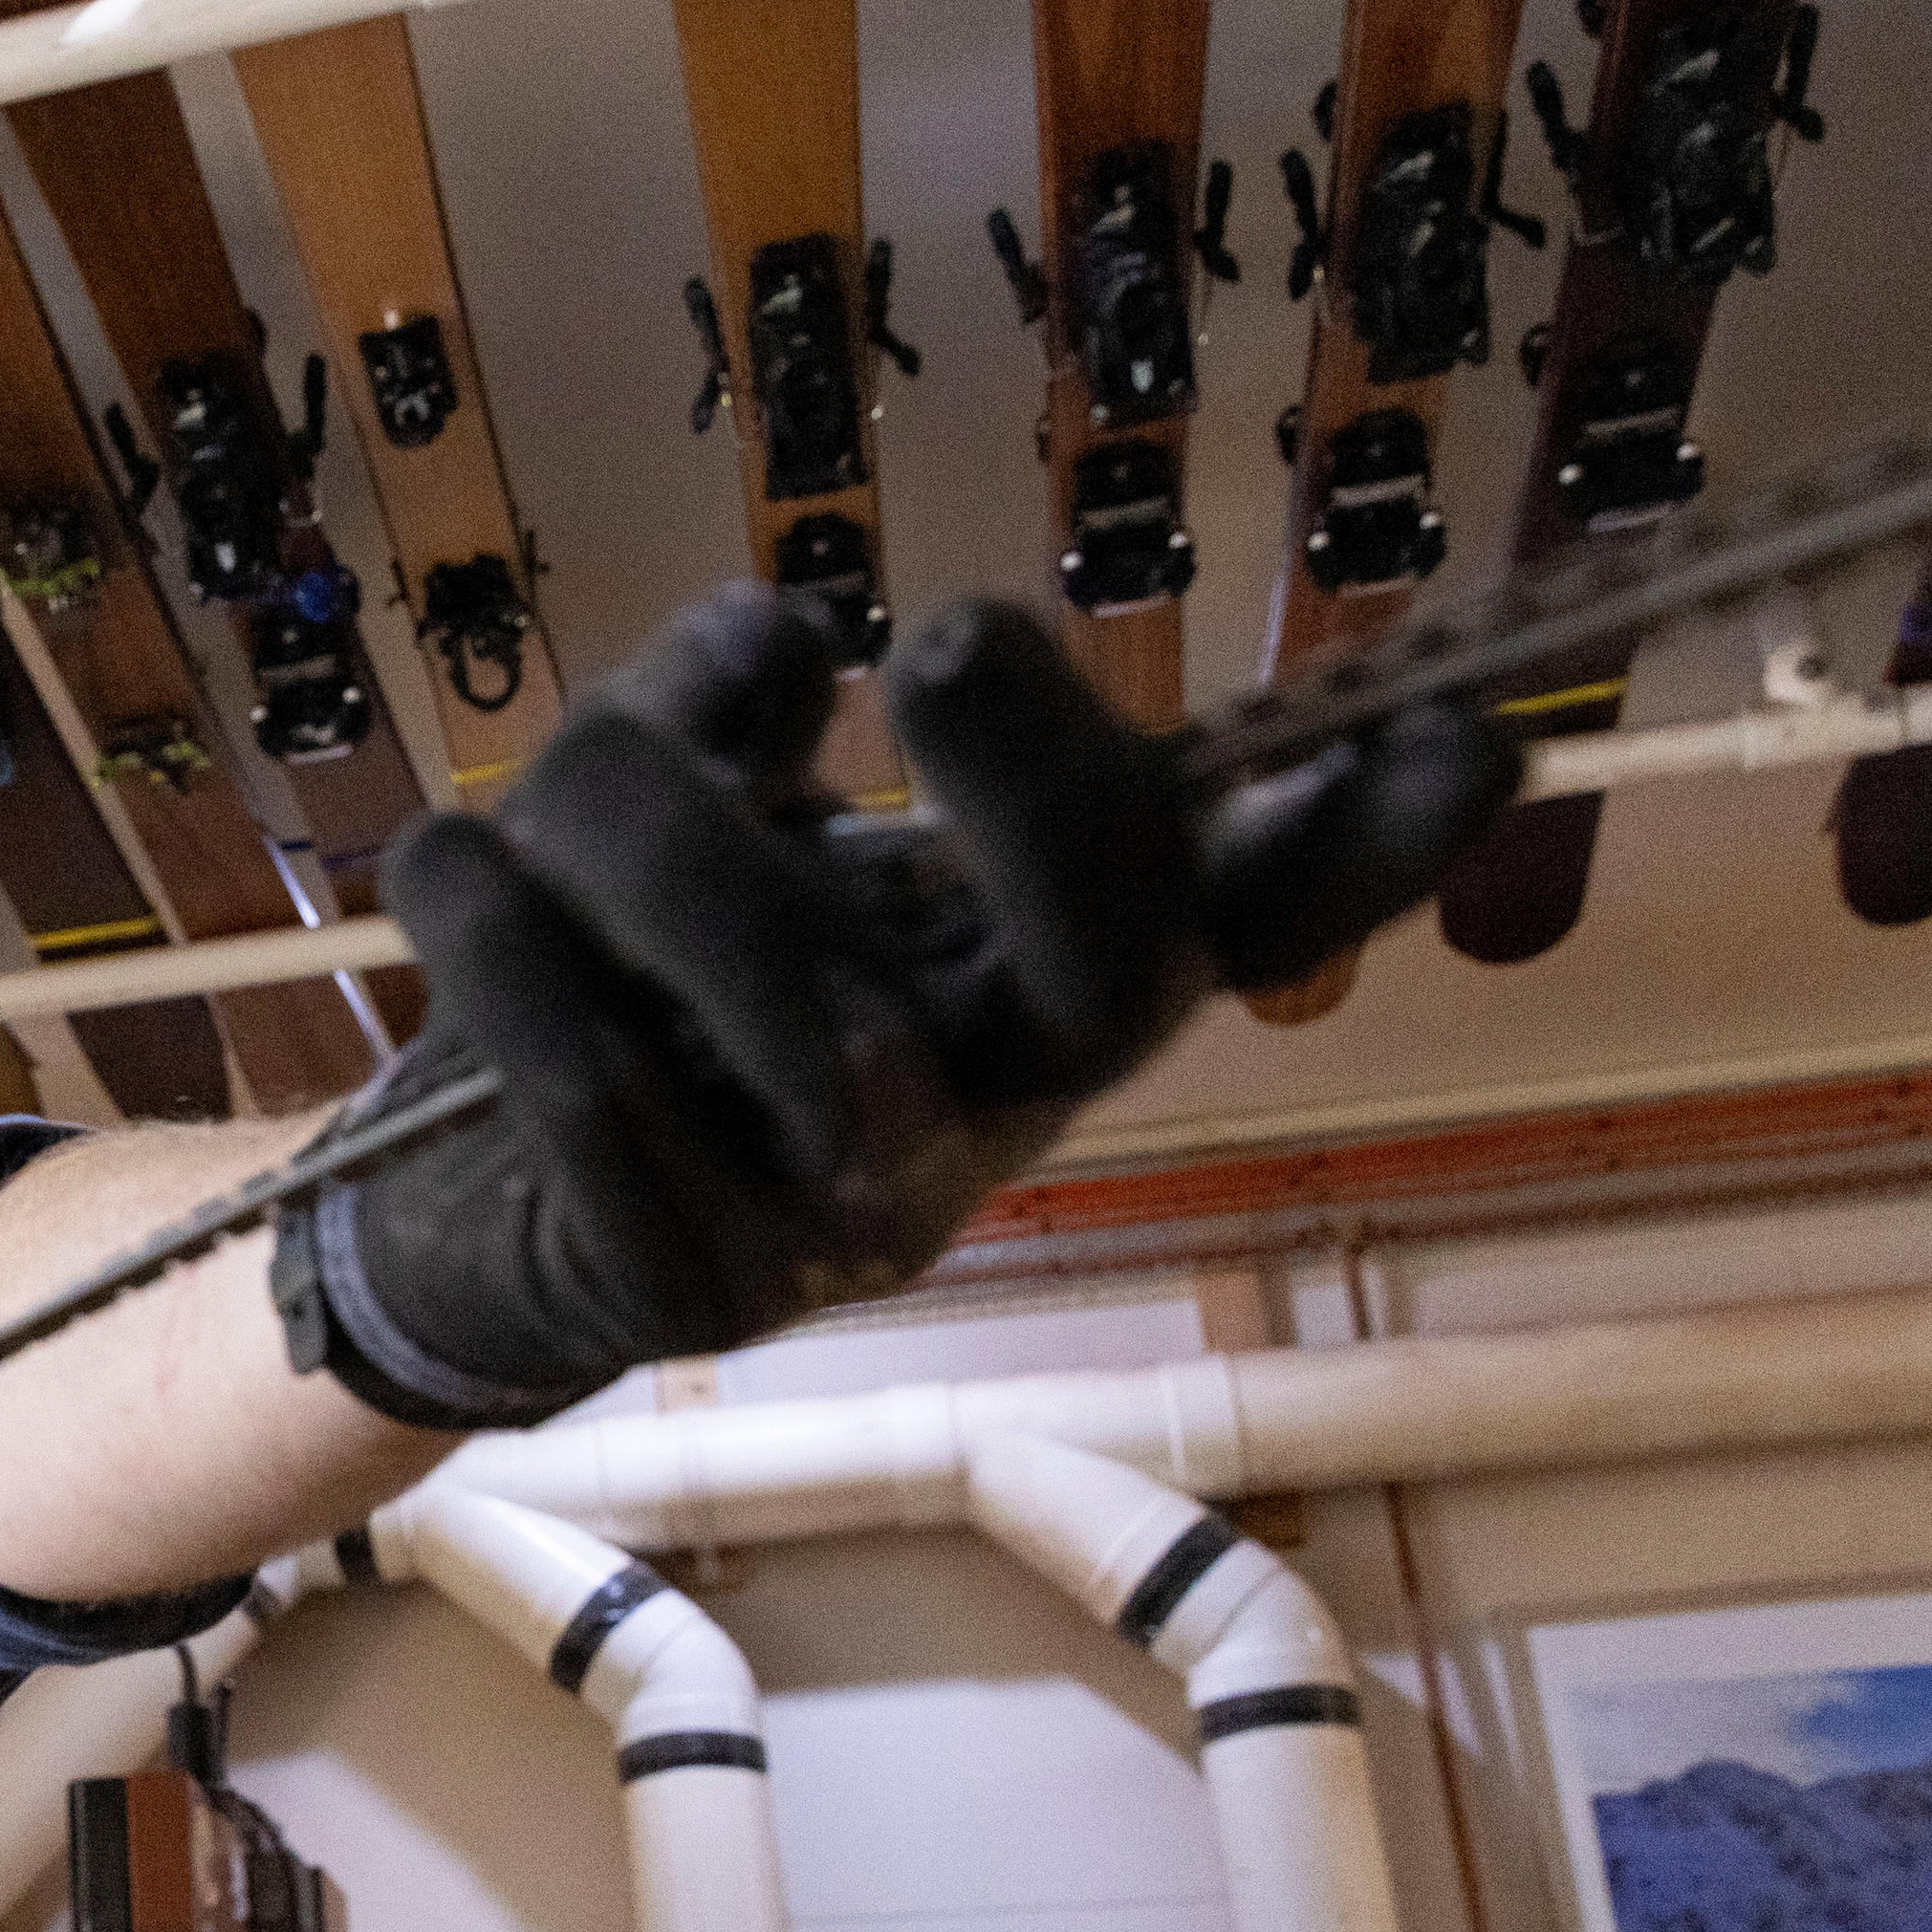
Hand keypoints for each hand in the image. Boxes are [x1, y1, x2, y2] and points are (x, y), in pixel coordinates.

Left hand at [281, 587, 1515, 1424]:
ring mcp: (857, 1225)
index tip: (1478, 739)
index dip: (1363, 850)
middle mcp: (987, 1104)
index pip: (1235, 918)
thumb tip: (790, 637)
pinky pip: (599, 1089)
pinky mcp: (693, 1294)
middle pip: (1108, 967)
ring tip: (522, 809)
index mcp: (1024, 977)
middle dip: (1046, 789)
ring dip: (638, 835)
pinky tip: (463, 892)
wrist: (454, 1224)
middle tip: (942, 638)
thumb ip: (728, 712)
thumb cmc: (615, 988)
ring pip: (801, 987)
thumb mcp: (683, 816)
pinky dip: (508, 954)